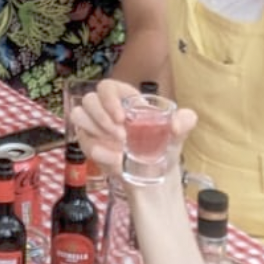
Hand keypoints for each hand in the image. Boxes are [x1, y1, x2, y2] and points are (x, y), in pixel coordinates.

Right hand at [71, 82, 197, 175]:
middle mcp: (106, 110)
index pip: (107, 87)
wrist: (155, 176)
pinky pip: (82, 141)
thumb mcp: (177, 134)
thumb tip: (177, 123)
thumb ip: (184, 122)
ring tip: (117, 147)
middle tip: (121, 137)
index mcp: (125, 99)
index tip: (121, 117)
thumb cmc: (163, 148)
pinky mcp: (89, 144)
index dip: (109, 98)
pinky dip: (96, 150)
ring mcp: (95, 126)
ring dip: (95, 130)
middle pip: (89, 100)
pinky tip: (114, 160)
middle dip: (102, 118)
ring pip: (78, 115)